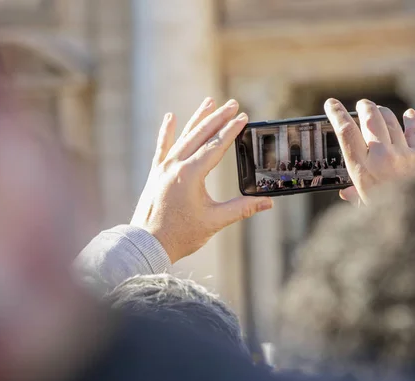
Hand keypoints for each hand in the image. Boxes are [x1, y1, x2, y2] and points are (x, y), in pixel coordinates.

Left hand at [131, 98, 273, 263]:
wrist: (147, 244)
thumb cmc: (180, 235)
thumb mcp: (215, 221)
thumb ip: (242, 208)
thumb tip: (268, 202)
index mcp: (190, 174)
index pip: (216, 146)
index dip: (231, 130)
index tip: (243, 117)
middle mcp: (175, 165)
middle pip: (200, 134)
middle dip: (218, 117)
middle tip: (233, 104)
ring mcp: (163, 167)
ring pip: (184, 136)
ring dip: (198, 118)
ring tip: (210, 102)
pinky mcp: (155, 173)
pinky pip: (162, 147)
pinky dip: (167, 132)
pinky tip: (170, 117)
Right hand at [325, 99, 414, 204]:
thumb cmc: (391, 216)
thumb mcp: (367, 207)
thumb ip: (356, 196)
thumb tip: (346, 193)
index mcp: (362, 171)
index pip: (346, 133)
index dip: (337, 114)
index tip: (331, 104)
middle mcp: (381, 157)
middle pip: (370, 119)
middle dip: (364, 107)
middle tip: (361, 104)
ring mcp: (402, 154)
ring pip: (391, 120)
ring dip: (383, 111)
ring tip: (378, 109)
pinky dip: (411, 120)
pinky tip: (409, 114)